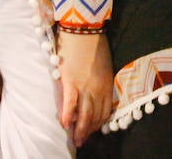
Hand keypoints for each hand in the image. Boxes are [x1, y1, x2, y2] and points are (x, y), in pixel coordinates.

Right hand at [56, 30, 113, 146]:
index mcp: (107, 83)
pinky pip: (70, 104)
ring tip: (75, 139)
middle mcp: (98, 88)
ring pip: (84, 114)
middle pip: (94, 116)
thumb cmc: (93, 43)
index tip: (93, 131)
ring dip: (79, 129)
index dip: (98, 123)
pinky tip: (64, 125)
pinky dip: (68, 116)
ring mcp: (85, 86)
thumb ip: (100, 80)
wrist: (84, 29)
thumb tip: (94, 92)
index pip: (105, 110)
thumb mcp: (103, 64)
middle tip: (82, 141)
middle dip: (88, 130)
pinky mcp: (71, 82)